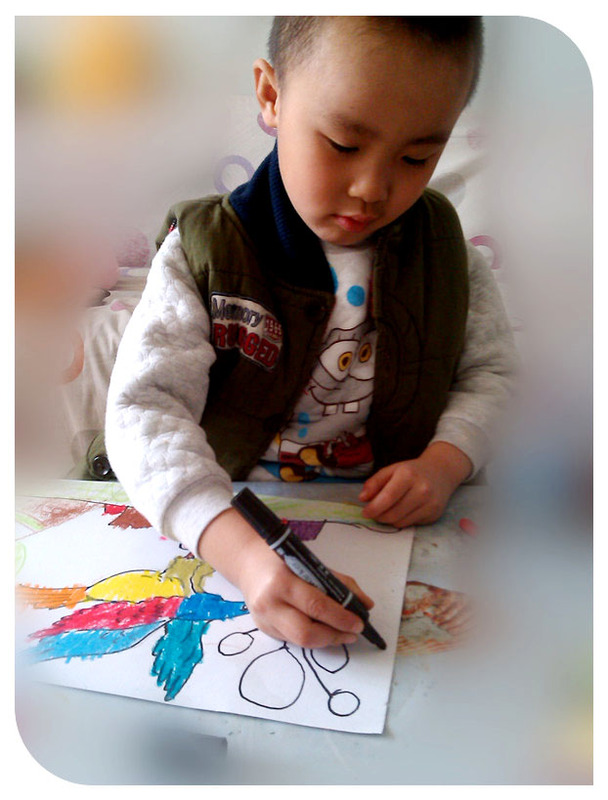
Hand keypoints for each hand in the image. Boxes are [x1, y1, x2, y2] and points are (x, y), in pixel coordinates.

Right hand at [199, 508, 372, 648]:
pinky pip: (293, 639)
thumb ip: (339, 583)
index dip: (340, 618)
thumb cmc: (282, 558)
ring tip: (342, 634)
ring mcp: (264, 620)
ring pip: (299, 641)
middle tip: (352, 633)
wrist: (248, 563)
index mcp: (281, 581)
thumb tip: (365, 604)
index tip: (359, 623)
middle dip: (334, 636)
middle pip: (305, 633)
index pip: (315, 605)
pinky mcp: (264, 630)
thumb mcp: (310, 563)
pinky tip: (323, 631)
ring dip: (326, 640)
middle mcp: (269, 604)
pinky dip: (312, 637)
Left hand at [359, 442, 471, 527]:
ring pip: (400, 522)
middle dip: (379, 516)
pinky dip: (401, 520)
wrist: (441, 472)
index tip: (365, 512)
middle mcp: (422, 490)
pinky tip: (402, 511)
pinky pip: (410, 524)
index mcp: (408, 475)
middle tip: (373, 513)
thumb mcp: (392, 470)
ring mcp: (430, 504)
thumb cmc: (412, 471)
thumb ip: (375, 482)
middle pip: (393, 513)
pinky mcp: (434, 515)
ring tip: (387, 511)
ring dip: (389, 520)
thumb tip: (362, 498)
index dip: (374, 508)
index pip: (387, 497)